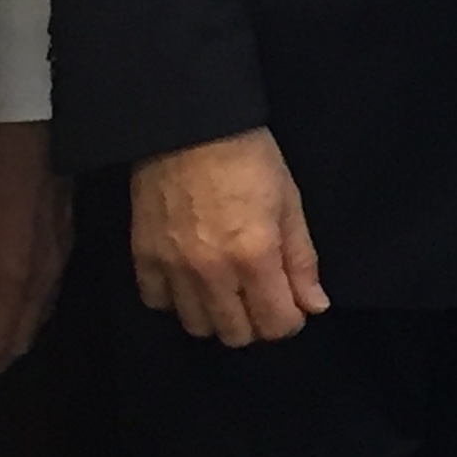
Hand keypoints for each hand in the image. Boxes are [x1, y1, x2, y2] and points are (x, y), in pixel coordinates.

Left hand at [0, 120, 72, 395]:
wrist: (28, 129)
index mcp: (10, 281)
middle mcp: (41, 281)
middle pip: (21, 340)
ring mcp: (59, 263)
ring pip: (40, 320)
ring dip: (14, 341)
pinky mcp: (66, 244)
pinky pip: (48, 296)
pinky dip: (28, 314)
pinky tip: (12, 305)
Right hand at [129, 126, 329, 345]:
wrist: (189, 121)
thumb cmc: (248, 156)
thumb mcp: (288, 201)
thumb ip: (301, 260)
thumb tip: (314, 306)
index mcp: (254, 256)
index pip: (276, 325)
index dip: (290, 319)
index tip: (289, 302)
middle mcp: (212, 272)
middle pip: (236, 335)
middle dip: (254, 321)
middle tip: (256, 293)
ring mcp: (173, 266)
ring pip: (196, 326)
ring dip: (215, 314)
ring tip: (222, 288)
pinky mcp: (143, 254)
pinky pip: (156, 301)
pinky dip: (174, 298)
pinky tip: (187, 277)